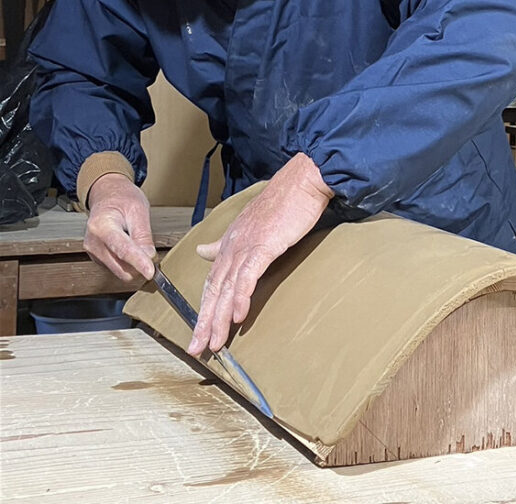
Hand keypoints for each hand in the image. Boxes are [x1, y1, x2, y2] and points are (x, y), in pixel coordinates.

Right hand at [84, 174, 155, 281]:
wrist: (106, 196)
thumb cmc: (121, 199)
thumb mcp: (138, 209)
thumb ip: (143, 234)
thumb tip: (149, 256)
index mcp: (101, 226)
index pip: (122, 249)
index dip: (138, 262)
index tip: (150, 272)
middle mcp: (93, 242)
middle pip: (121, 267)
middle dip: (139, 265)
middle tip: (152, 252)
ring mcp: (93, 252)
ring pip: (120, 271)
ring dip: (134, 265)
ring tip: (137, 242)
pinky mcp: (96, 258)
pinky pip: (117, 268)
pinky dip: (127, 263)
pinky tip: (128, 247)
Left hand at [188, 152, 332, 355]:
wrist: (301, 182)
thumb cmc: (283, 203)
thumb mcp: (250, 225)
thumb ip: (225, 242)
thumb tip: (203, 251)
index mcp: (230, 243)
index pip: (213, 281)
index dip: (205, 307)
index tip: (199, 332)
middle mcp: (233, 246)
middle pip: (214, 289)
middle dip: (204, 321)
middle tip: (197, 348)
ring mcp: (247, 246)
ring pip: (227, 287)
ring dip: (220, 317)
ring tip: (214, 342)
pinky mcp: (264, 246)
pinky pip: (249, 275)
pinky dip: (242, 296)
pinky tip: (238, 315)